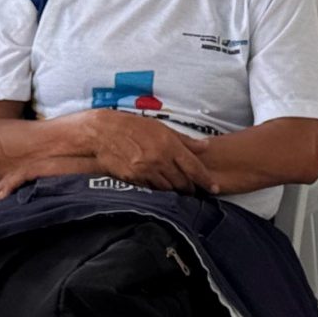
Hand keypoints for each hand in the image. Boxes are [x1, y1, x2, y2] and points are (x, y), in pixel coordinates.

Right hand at [72, 110, 215, 194]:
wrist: (103, 133)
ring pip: (168, 189)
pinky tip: (161, 187)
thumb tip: (205, 146)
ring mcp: (145, 172)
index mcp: (169, 145)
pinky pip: (152, 190)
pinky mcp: (133, 180)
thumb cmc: (134, 126)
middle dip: (191, 188)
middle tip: (195, 189)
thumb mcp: (161, 127)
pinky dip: (159, 190)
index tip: (214, 187)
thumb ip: (185, 140)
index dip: (206, 180)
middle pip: (182, 182)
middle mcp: (159, 160)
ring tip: (180, 189)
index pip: (193, 167)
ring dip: (176, 190)